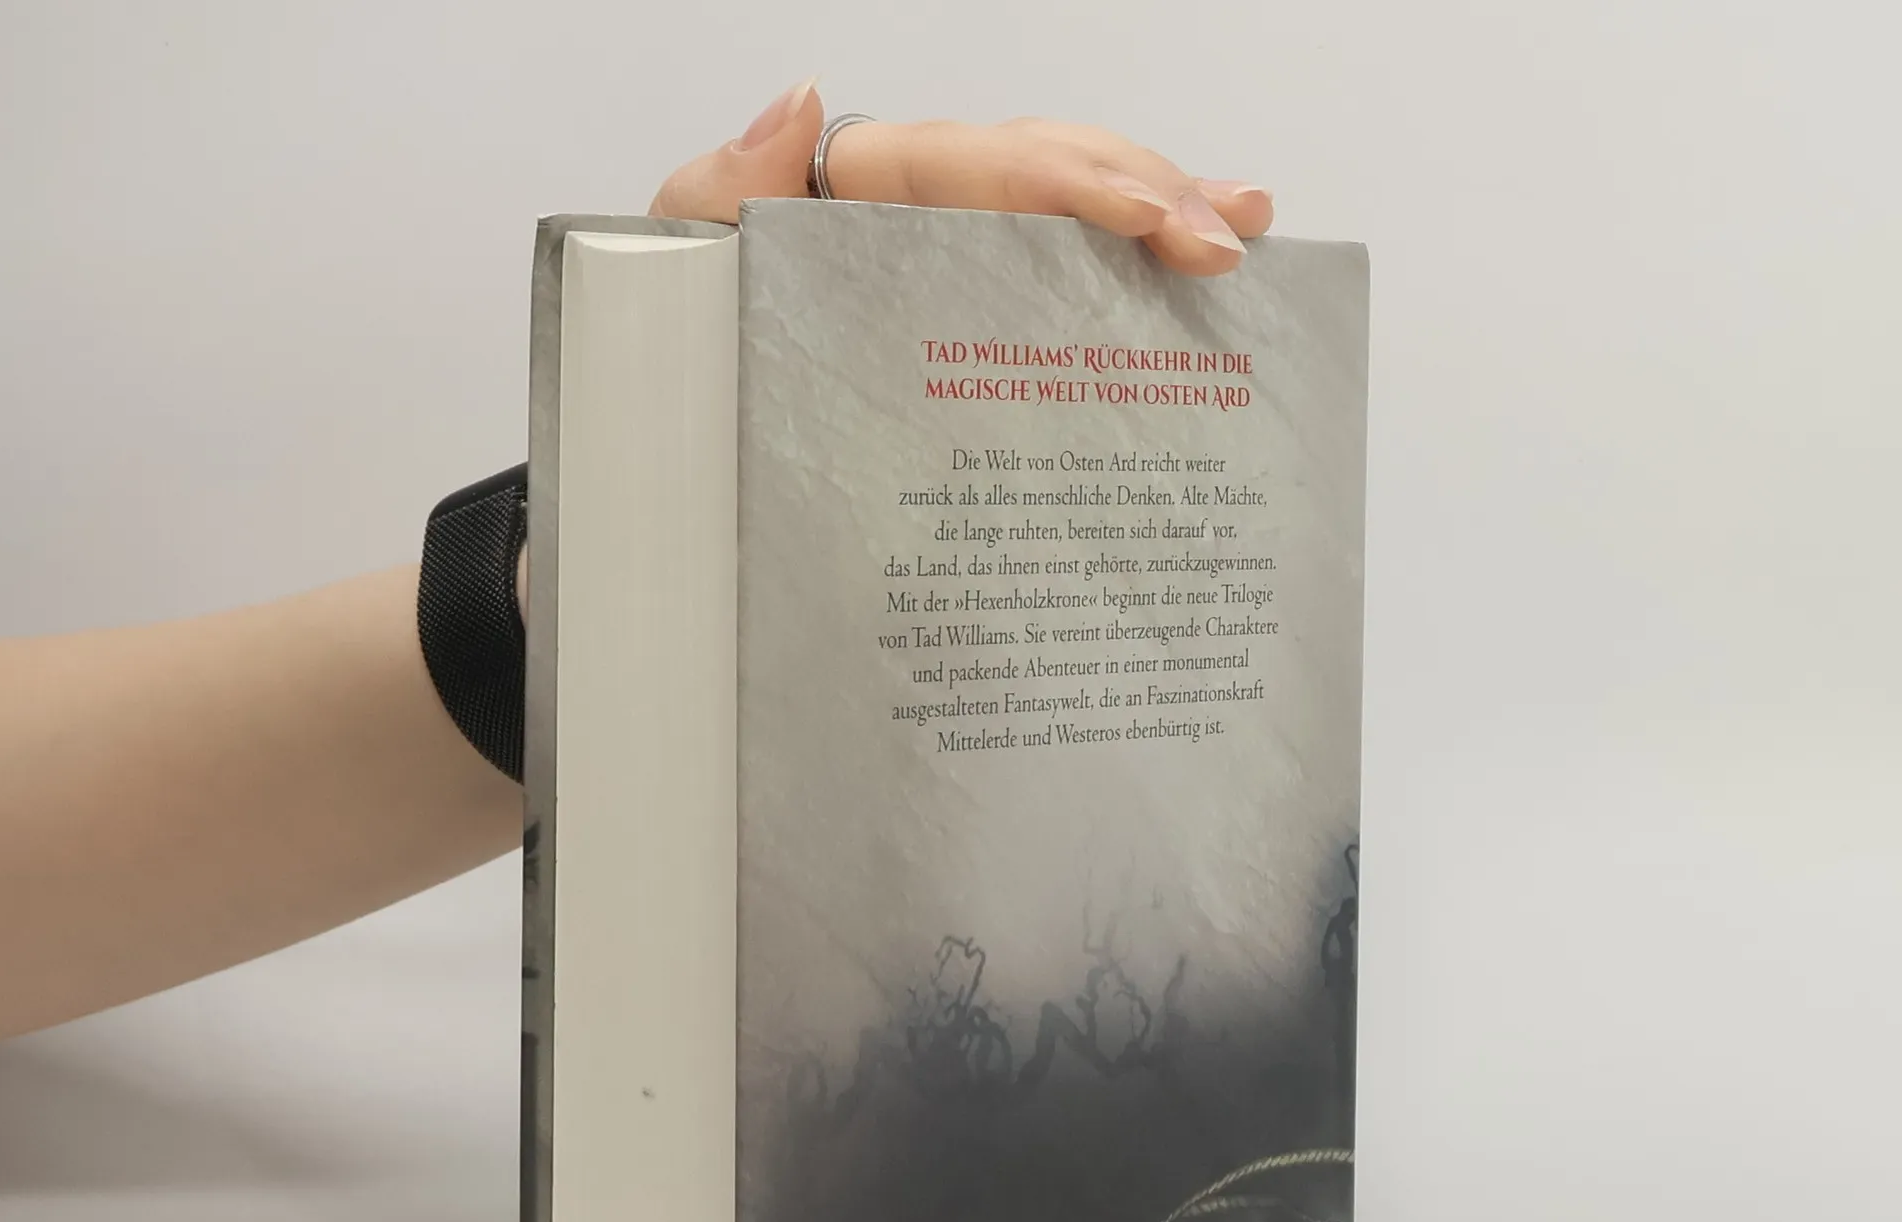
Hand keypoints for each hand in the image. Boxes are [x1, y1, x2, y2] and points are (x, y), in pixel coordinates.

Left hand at [649, 82, 1271, 276]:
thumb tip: (801, 101)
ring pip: (1077, 215)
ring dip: (1169, 212)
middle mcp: (929, 210)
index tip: (1149, 221)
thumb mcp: (683, 252)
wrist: (680, 415)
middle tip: (1225, 242)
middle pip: (1056, 174)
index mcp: (867, 186)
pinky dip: (1136, 272)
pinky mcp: (979, 313)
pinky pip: (1065, 280)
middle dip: (1149, 195)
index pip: (985, 167)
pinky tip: (1209, 266)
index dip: (1073, 187)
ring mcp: (961, 257)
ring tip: (1246, 229)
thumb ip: (725, 185)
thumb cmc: (682, 329)